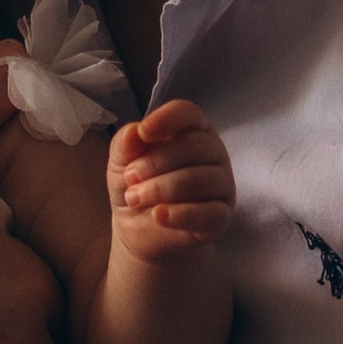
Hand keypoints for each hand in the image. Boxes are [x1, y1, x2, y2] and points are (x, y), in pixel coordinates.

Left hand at [108, 101, 235, 259]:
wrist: (137, 229)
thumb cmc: (135, 186)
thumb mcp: (120, 161)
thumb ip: (125, 143)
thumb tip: (135, 133)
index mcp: (191, 130)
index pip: (188, 113)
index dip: (167, 119)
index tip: (144, 133)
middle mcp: (213, 153)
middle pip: (195, 145)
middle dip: (156, 162)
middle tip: (130, 178)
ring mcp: (222, 184)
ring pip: (201, 179)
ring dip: (162, 189)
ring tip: (136, 198)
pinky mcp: (221, 216)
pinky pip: (210, 213)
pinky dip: (181, 215)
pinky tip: (158, 216)